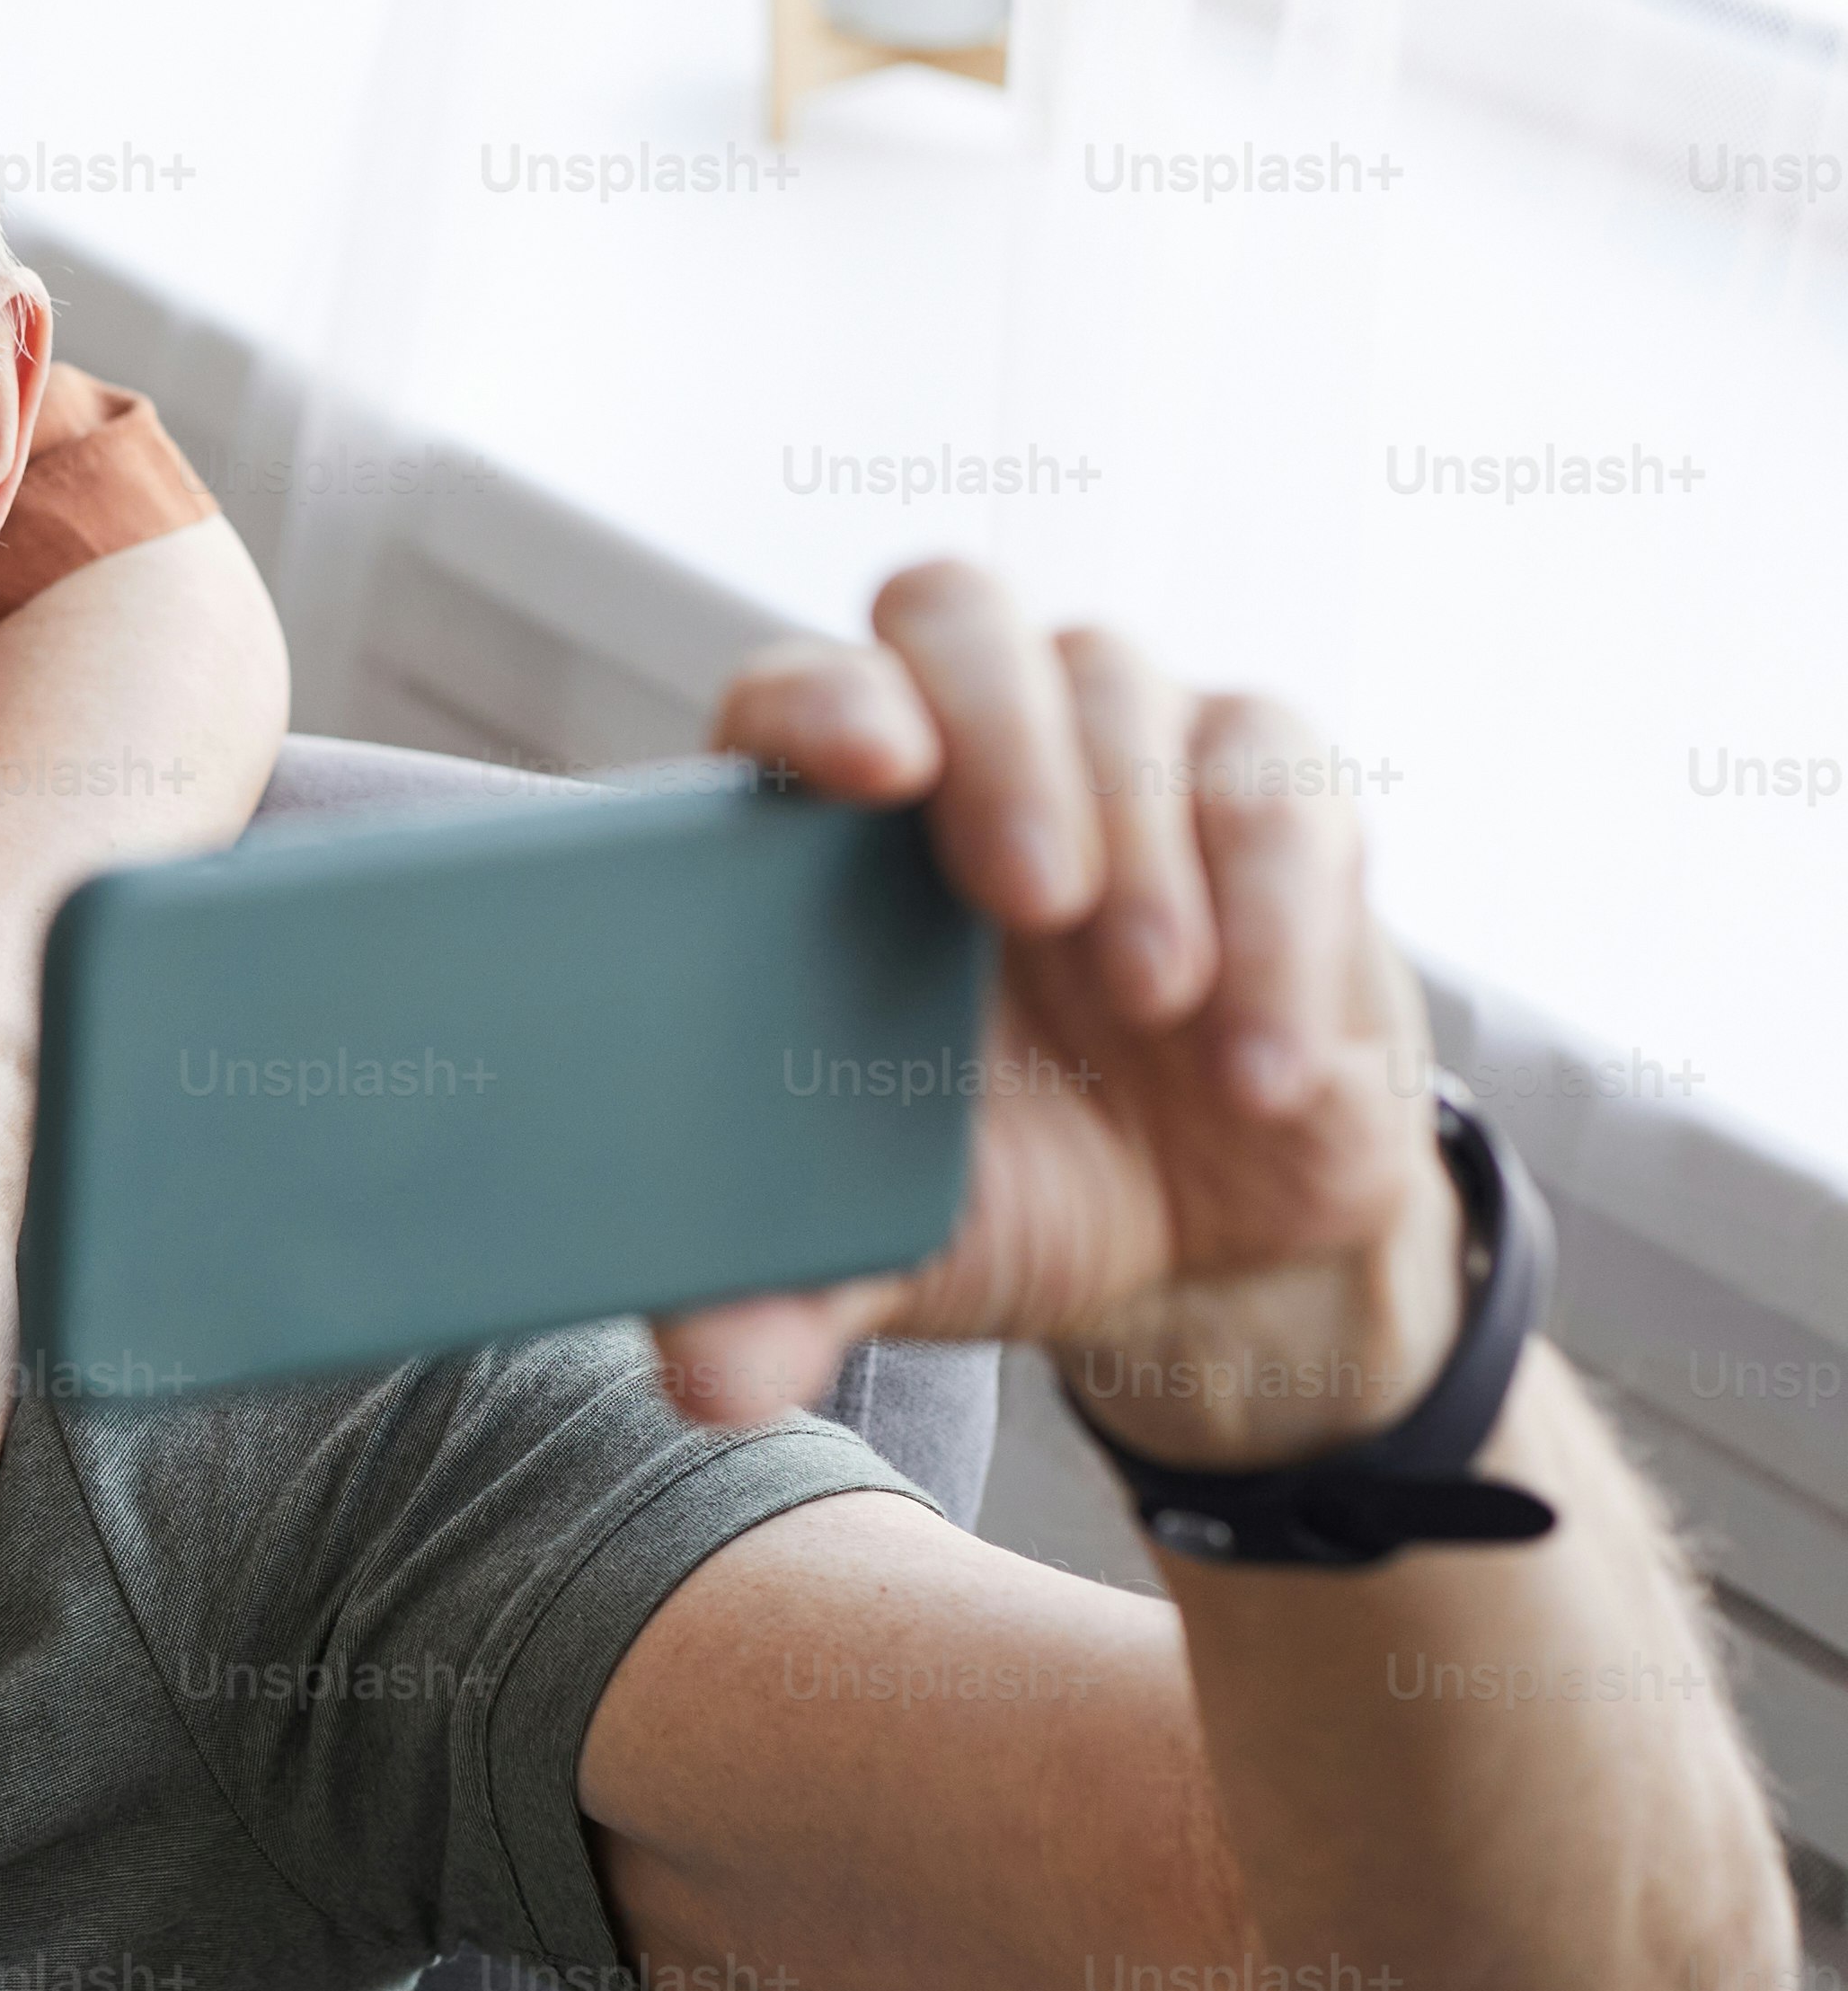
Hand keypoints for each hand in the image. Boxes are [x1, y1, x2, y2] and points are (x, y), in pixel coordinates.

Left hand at [650, 563, 1466, 1462]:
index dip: (826, 702)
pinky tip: (1255, 1070)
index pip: (799, 686)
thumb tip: (701, 1374)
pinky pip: (1289, 795)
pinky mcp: (1277, 803)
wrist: (1193, 1249)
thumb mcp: (886, 1252)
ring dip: (1146, 843)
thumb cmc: (987, 1192)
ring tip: (1151, 1003)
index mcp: (822, 823)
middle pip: (957, 615)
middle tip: (1031, 896)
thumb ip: (779, 1293)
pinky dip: (1278, 927)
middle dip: (1001, 740)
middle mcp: (963, 742)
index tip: (868, 768)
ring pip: (1128, 685)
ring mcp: (1125, 749)